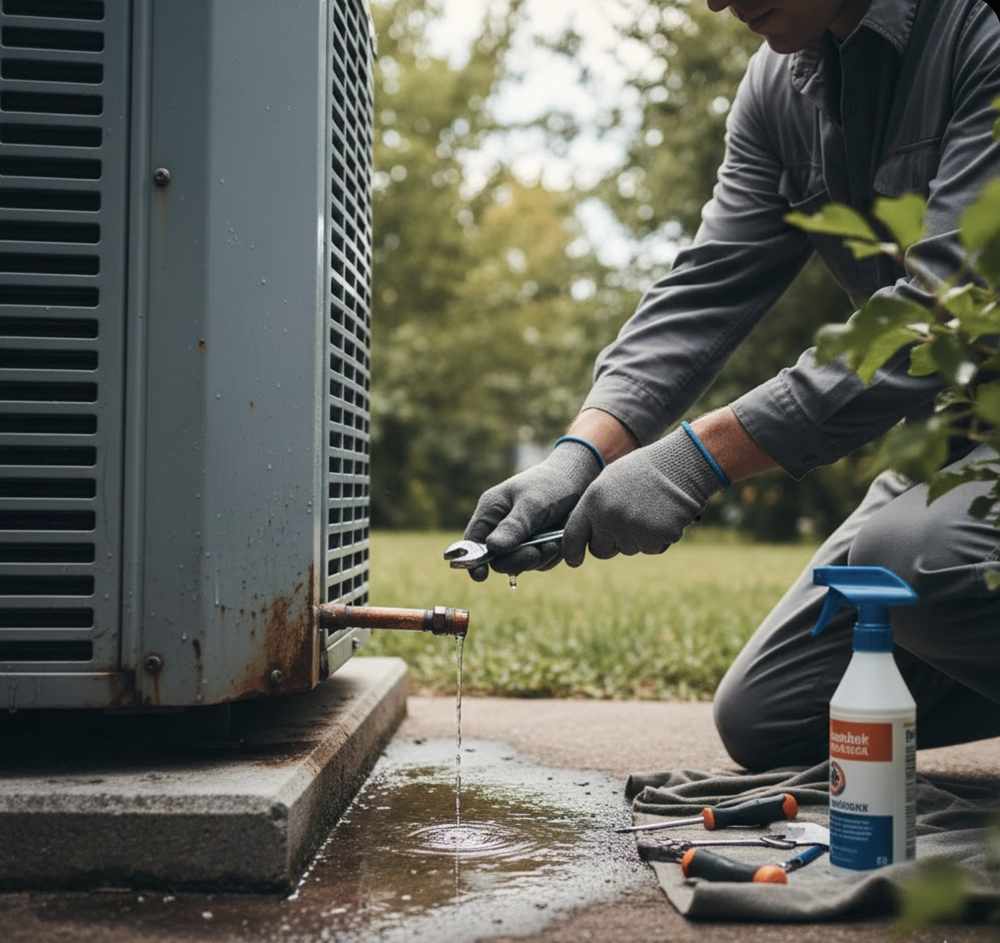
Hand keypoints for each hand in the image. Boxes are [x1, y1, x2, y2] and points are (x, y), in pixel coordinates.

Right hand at [464, 440, 602, 579]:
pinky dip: (550, 557)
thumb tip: (492, 547)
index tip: (480, 576)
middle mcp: (500, 528)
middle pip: (497, 559)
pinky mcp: (535, 547)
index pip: (472, 541)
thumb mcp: (532, 504)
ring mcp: (518, 540)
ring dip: (538, 559)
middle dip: (517, 560)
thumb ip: (514, 526)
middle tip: (536, 553)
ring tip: (554, 543)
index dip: (472, 560)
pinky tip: (559, 543)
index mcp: (491, 512)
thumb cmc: (549, 486)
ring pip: (520, 564)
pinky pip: (539, 563)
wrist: (576, 483)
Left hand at [562, 426, 725, 564]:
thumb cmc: (646, 471)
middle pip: (600, 550)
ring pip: (629, 550)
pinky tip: (665, 515)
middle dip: (612, 544)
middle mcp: (608, 516)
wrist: (682, 463)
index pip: (573, 535)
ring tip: (651, 510)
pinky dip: (660, 538)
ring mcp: (632, 528)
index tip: (574, 561)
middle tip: (628, 524)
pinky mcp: (655, 537)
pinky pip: (652, 549)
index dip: (572, 552)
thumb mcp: (611, 481)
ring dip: (639, 537)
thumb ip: (596, 508)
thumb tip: (587, 535)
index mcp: (593, 500)